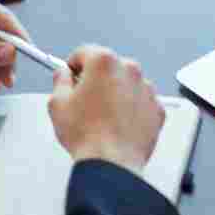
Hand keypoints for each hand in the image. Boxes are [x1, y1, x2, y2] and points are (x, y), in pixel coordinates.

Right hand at [47, 45, 165, 170]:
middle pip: (108, 66)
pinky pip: (140, 101)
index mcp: (104, 63)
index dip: (74, 64)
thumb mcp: (57, 104)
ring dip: (115, 93)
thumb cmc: (87, 136)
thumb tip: (63, 75)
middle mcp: (129, 70)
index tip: (71, 74)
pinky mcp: (157, 108)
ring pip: (126, 83)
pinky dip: (131, 109)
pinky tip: (117, 124)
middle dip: (96, 79)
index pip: (84, 51)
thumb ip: (59, 81)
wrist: (111, 163)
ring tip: (101, 117)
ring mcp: (146, 89)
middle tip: (84, 100)